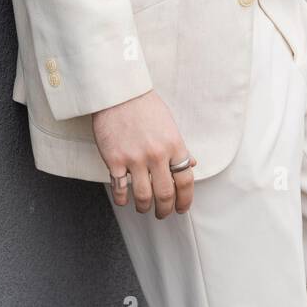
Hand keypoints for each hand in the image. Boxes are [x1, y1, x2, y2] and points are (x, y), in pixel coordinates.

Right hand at [92, 91, 196, 217]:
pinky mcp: (114, 160)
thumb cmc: (144, 106)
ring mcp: (134, 158)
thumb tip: (191, 163)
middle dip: (165, 209)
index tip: (181, 208)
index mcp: (174, 145)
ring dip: (145, 207)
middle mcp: (156, 154)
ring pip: (143, 196)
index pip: (185, 181)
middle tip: (162, 213)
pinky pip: (120, 189)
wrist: (118, 93)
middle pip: (165, 194)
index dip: (185, 200)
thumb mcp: (169, 124)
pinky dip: (123, 200)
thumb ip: (179, 146)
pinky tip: (124, 200)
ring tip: (144, 208)